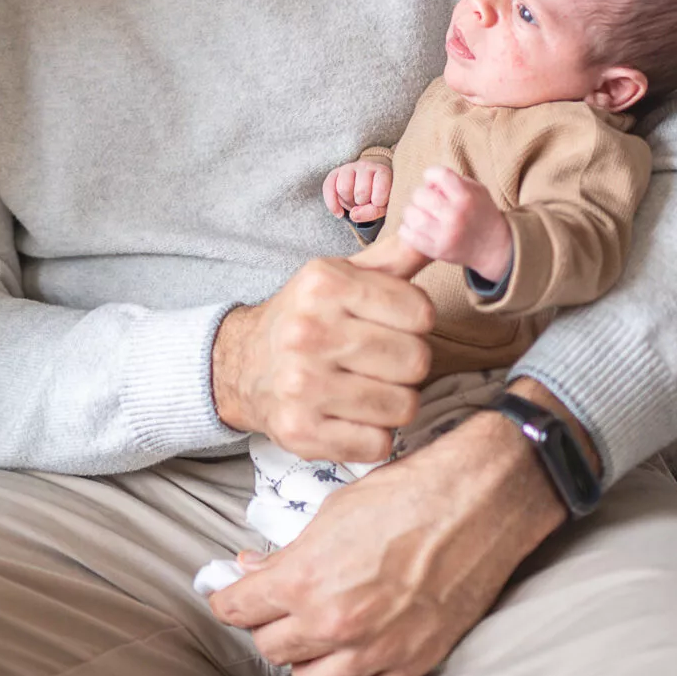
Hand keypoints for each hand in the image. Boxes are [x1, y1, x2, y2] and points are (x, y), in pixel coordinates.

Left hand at [208, 379, 575, 675]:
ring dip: (305, 665)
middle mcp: (333, 622)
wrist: (476, 503)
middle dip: (267, 628)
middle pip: (271, 649)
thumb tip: (252, 568)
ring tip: (313, 641)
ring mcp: (373, 650)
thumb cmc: (406, 496)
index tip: (231, 597)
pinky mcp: (411, 664)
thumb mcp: (331, 513)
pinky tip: (348, 668)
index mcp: (305, 578)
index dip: (228, 600)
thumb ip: (289, 551)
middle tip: (277, 610)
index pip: (238, 609)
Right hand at [211, 260, 434, 464]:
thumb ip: (394, 257)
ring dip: (394, 402)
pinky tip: (351, 417)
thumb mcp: (341, 275)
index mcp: (325, 284)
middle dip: (407, 364)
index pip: (420, 312)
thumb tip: (434, 231)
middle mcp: (309, 332)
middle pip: (416, 360)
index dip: (415, 322)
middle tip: (380, 361)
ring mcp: (302, 385)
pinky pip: (378, 444)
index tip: (392, 325)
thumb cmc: (307, 317)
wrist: (241, 364)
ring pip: (403, 406)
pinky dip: (373, 435)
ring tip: (367, 388)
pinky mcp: (301, 432)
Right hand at [323, 159, 392, 222]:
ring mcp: (349, 167)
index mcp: (382, 172)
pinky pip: (328, 188)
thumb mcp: (384, 207)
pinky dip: (332, 205)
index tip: (380, 204)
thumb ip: (373, 212)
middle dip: (362, 204)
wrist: (370, 187)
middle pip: (361, 191)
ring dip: (348, 203)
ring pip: (343, 189)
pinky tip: (339, 213)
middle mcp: (365, 166)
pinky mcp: (335, 173)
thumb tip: (353, 214)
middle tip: (366, 204)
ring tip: (355, 203)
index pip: (380, 190)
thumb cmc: (380, 197)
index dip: (378, 203)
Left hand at [397, 166, 512, 282]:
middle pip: (420, 195)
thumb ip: (454, 180)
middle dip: (421, 195)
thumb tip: (428, 180)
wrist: (494, 248)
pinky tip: (414, 227)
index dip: (431, 175)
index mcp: (466, 197)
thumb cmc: (481, 214)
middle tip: (427, 201)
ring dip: (412, 212)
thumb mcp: (478, 191)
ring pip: (411, 215)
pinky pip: (409, 236)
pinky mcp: (437, 250)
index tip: (434, 182)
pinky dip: (406, 229)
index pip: (439, 175)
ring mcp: (445, 235)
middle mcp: (455, 215)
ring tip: (419, 214)